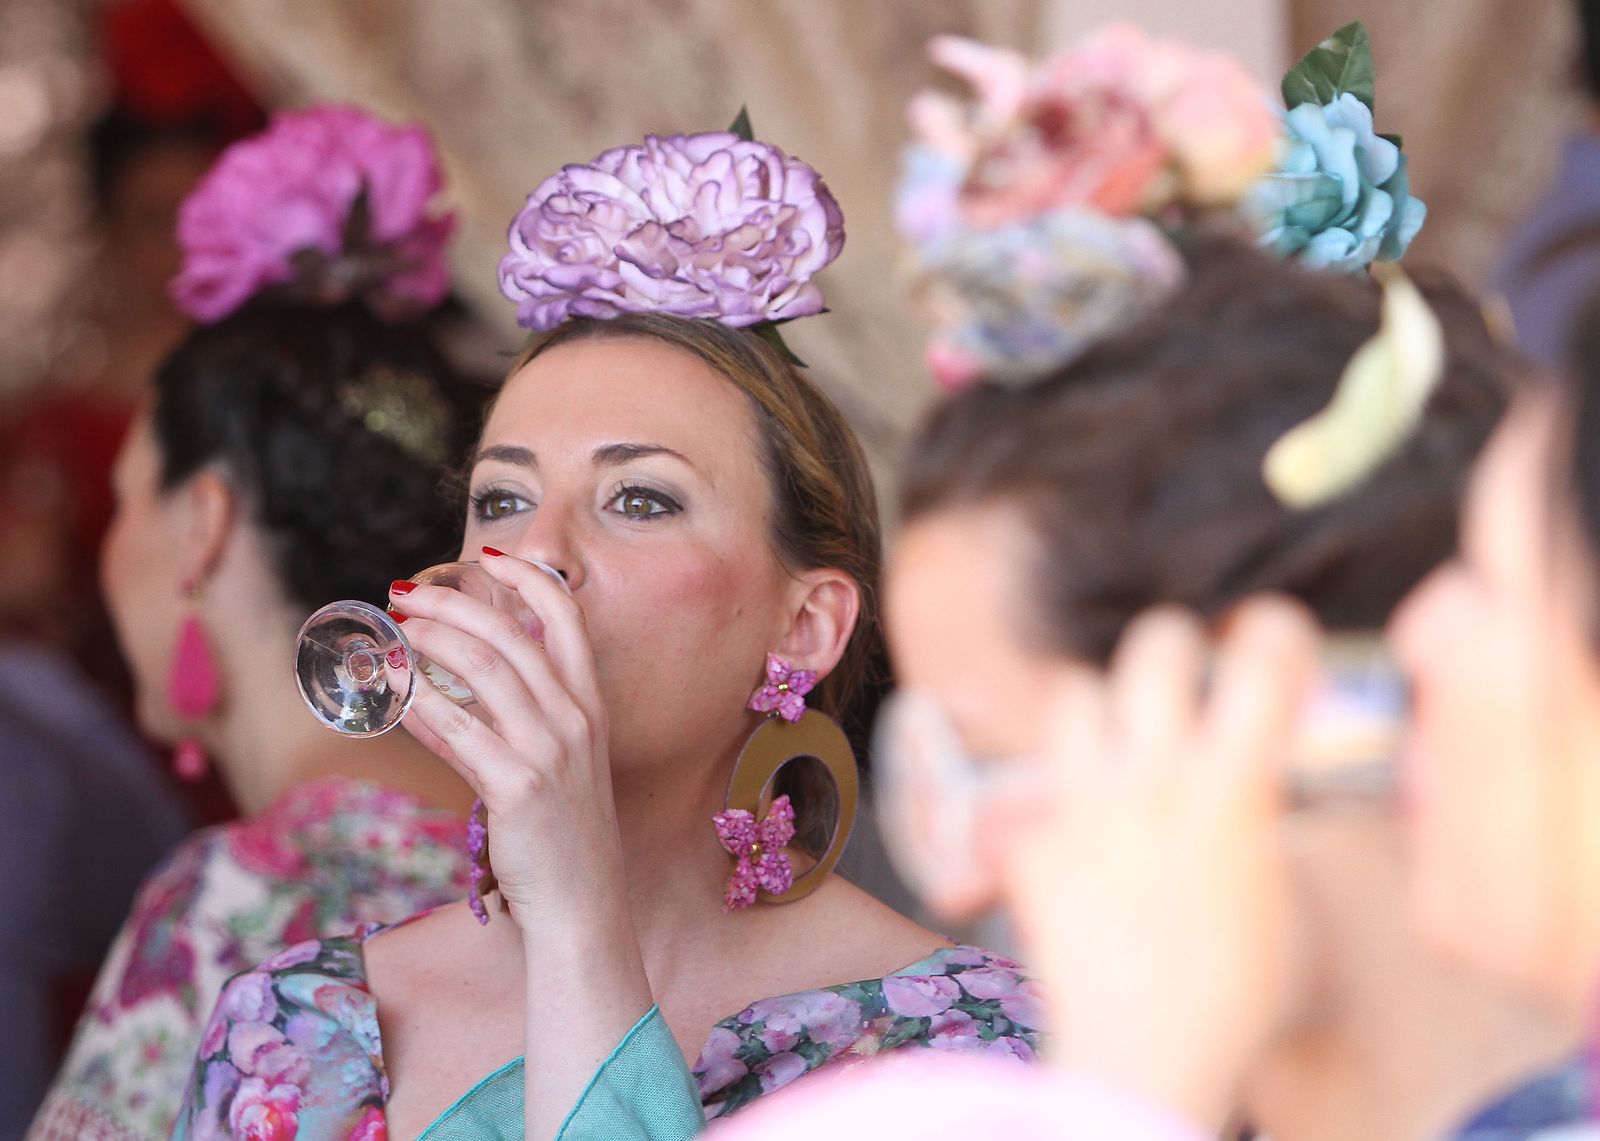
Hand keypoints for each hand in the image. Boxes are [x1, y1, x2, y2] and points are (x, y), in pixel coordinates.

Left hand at [388, 552, 620, 926]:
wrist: (583, 909)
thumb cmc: (562, 840)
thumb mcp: (554, 768)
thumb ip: (511, 722)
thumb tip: (443, 690)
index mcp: (590, 707)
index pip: (567, 618)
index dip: (528, 578)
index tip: (486, 556)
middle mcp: (575, 719)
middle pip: (508, 632)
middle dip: (450, 602)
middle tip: (405, 594)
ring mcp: (549, 750)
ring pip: (480, 666)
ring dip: (427, 639)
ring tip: (391, 632)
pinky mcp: (517, 785)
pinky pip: (455, 727)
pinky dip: (415, 701)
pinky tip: (389, 692)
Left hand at [991, 596, 1316, 1130]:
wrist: (1141, 1060)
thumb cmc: (1237, 1000)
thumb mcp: (1284, 909)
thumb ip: (1264, 835)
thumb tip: (1257, 804)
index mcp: (1229, 794)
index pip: (1260, 670)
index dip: (1275, 632)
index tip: (1275, 628)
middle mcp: (1150, 783)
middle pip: (1151, 651)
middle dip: (1173, 643)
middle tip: (1182, 665)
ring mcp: (1082, 808)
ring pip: (1074, 699)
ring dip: (1101, 710)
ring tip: (1119, 742)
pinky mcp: (1033, 846)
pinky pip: (1035, 796)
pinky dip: (1056, 808)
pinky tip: (1077, 844)